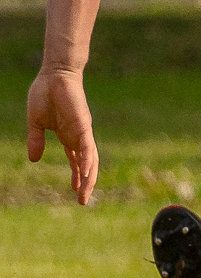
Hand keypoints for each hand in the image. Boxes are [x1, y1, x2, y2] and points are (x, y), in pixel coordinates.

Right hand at [27, 68, 98, 204]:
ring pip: (89, 159)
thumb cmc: (45, 95)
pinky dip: (86, 160)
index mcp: (68, 137)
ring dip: (88, 177)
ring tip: (84, 193)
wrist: (54, 76)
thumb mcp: (36, 123)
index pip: (76, 161)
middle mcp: (79, 137)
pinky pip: (86, 146)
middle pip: (86, 165)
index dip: (77, 177)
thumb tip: (33, 160)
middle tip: (83, 201)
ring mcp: (82, 131)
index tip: (75, 192)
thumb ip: (36, 141)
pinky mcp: (83, 124)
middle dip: (85, 183)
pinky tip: (85, 173)